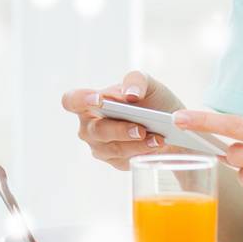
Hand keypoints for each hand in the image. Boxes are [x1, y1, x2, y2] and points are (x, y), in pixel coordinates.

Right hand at [61, 71, 184, 170]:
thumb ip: (136, 80)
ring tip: (157, 139)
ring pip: (113, 149)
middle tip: (141, 129)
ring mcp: (100, 146)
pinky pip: (125, 160)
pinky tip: (155, 145)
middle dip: (119, 130)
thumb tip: (130, 94)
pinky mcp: (115, 161)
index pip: (72, 100)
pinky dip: (142, 152)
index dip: (81, 101)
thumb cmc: (151, 99)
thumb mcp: (148, 83)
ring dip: (136, 145)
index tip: (99, 100)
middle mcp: (90, 125)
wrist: (170, 122)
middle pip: (96, 130)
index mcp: (90, 102)